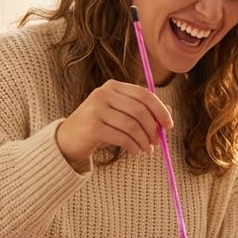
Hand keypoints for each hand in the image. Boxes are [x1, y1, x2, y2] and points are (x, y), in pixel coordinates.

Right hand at [55, 79, 172, 167]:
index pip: (144, 94)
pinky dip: (133, 146)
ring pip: (132, 125)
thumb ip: (142, 111)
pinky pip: (122, 137)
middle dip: (153, 128)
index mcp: (113, 86)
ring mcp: (96, 109)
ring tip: (147, 149)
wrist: (68, 140)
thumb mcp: (120, 115)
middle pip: (140, 110)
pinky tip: (135, 151)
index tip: (169, 125)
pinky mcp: (93, 127)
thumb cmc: (99, 126)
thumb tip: (169, 112)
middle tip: (157, 142)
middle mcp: (103, 94)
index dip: (160, 110)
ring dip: (144, 140)